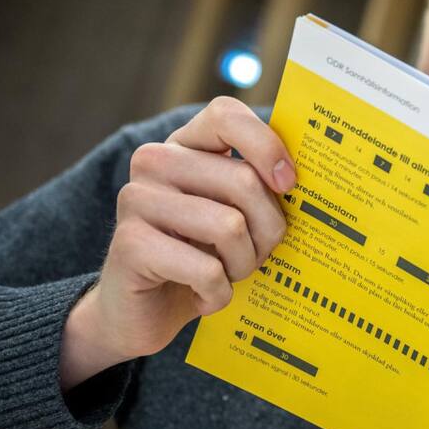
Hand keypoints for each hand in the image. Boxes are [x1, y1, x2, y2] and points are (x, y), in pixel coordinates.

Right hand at [60, 97, 294, 389]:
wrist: (145, 313)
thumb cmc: (203, 257)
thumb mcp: (236, 214)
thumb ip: (260, 187)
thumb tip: (299, 178)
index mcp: (185, 145)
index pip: (226, 115)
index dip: (266, 145)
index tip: (288, 184)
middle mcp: (154, 162)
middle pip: (243, 180)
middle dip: (267, 230)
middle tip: (256, 255)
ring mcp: (136, 199)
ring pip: (229, 226)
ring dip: (243, 264)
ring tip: (227, 275)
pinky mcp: (129, 244)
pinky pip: (207, 269)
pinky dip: (218, 293)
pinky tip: (203, 296)